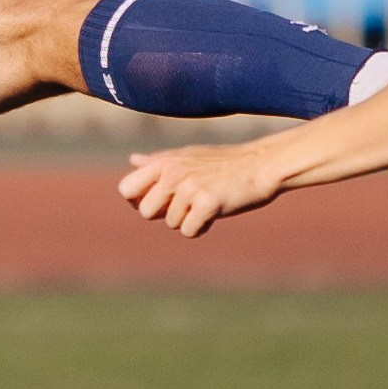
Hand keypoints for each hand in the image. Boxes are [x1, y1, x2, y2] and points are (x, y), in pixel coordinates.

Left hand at [119, 141, 286, 236]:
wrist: (261, 165)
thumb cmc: (224, 162)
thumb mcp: (188, 156)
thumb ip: (158, 162)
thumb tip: (133, 160)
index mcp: (164, 160)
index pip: (126, 189)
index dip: (139, 201)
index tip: (160, 201)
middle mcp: (172, 172)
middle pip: (146, 212)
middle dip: (164, 214)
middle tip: (187, 204)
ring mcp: (189, 187)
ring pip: (172, 224)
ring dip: (189, 219)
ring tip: (208, 202)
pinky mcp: (207, 203)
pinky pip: (189, 231)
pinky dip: (201, 228)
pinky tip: (215, 213)